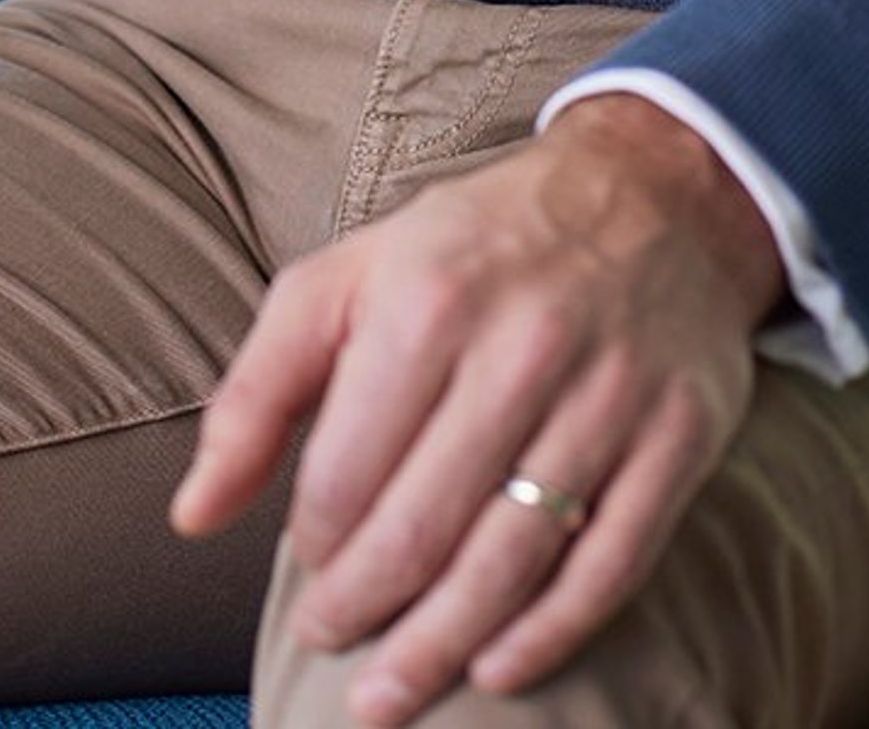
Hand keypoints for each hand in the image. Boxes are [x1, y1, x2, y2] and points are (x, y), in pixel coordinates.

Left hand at [167, 90, 785, 720]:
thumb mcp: (351, 274)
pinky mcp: (678, 433)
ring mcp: (609, 393)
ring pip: (510, 560)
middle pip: (422, 529)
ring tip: (388, 695)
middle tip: (332, 650)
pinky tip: (496, 668)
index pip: (345, 473)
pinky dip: (550, 633)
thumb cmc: (477, 246)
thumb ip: (259, 389)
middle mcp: (522, 344)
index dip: (315, 544)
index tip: (311, 569)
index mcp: (429, 298)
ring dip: (439, 647)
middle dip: (361, 613)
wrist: (654, 190)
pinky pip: (610, 563)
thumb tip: (190, 517)